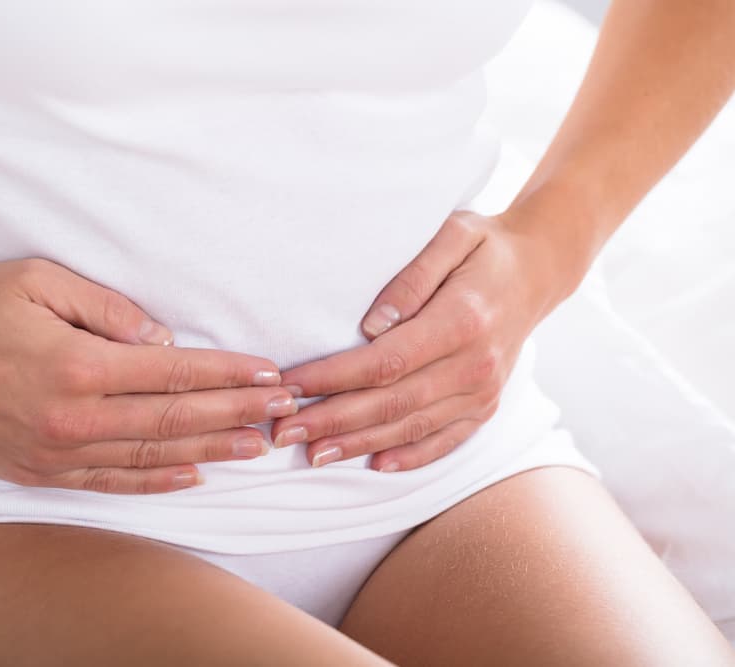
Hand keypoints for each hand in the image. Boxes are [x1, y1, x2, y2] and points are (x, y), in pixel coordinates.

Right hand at [0, 258, 296, 493]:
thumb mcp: (40, 280)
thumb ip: (108, 309)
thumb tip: (162, 339)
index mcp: (79, 365)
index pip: (175, 372)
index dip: (228, 374)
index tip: (269, 375)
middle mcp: (74, 417)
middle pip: (174, 417)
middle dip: (236, 414)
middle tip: (281, 413)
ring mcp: (57, 452)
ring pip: (151, 454)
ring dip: (209, 450)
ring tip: (254, 447)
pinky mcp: (39, 471)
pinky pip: (110, 480)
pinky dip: (155, 480)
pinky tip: (191, 476)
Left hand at [270, 210, 573, 471]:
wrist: (539, 270)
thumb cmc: (485, 246)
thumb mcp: (453, 234)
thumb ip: (413, 275)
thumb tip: (372, 324)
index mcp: (462, 321)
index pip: (384, 361)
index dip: (333, 378)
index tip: (290, 386)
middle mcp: (476, 364)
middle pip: (392, 402)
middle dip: (332, 420)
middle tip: (283, 433)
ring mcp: (483, 391)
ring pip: (412, 428)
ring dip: (359, 444)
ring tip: (313, 454)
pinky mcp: (485, 406)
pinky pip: (445, 440)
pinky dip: (409, 457)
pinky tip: (374, 465)